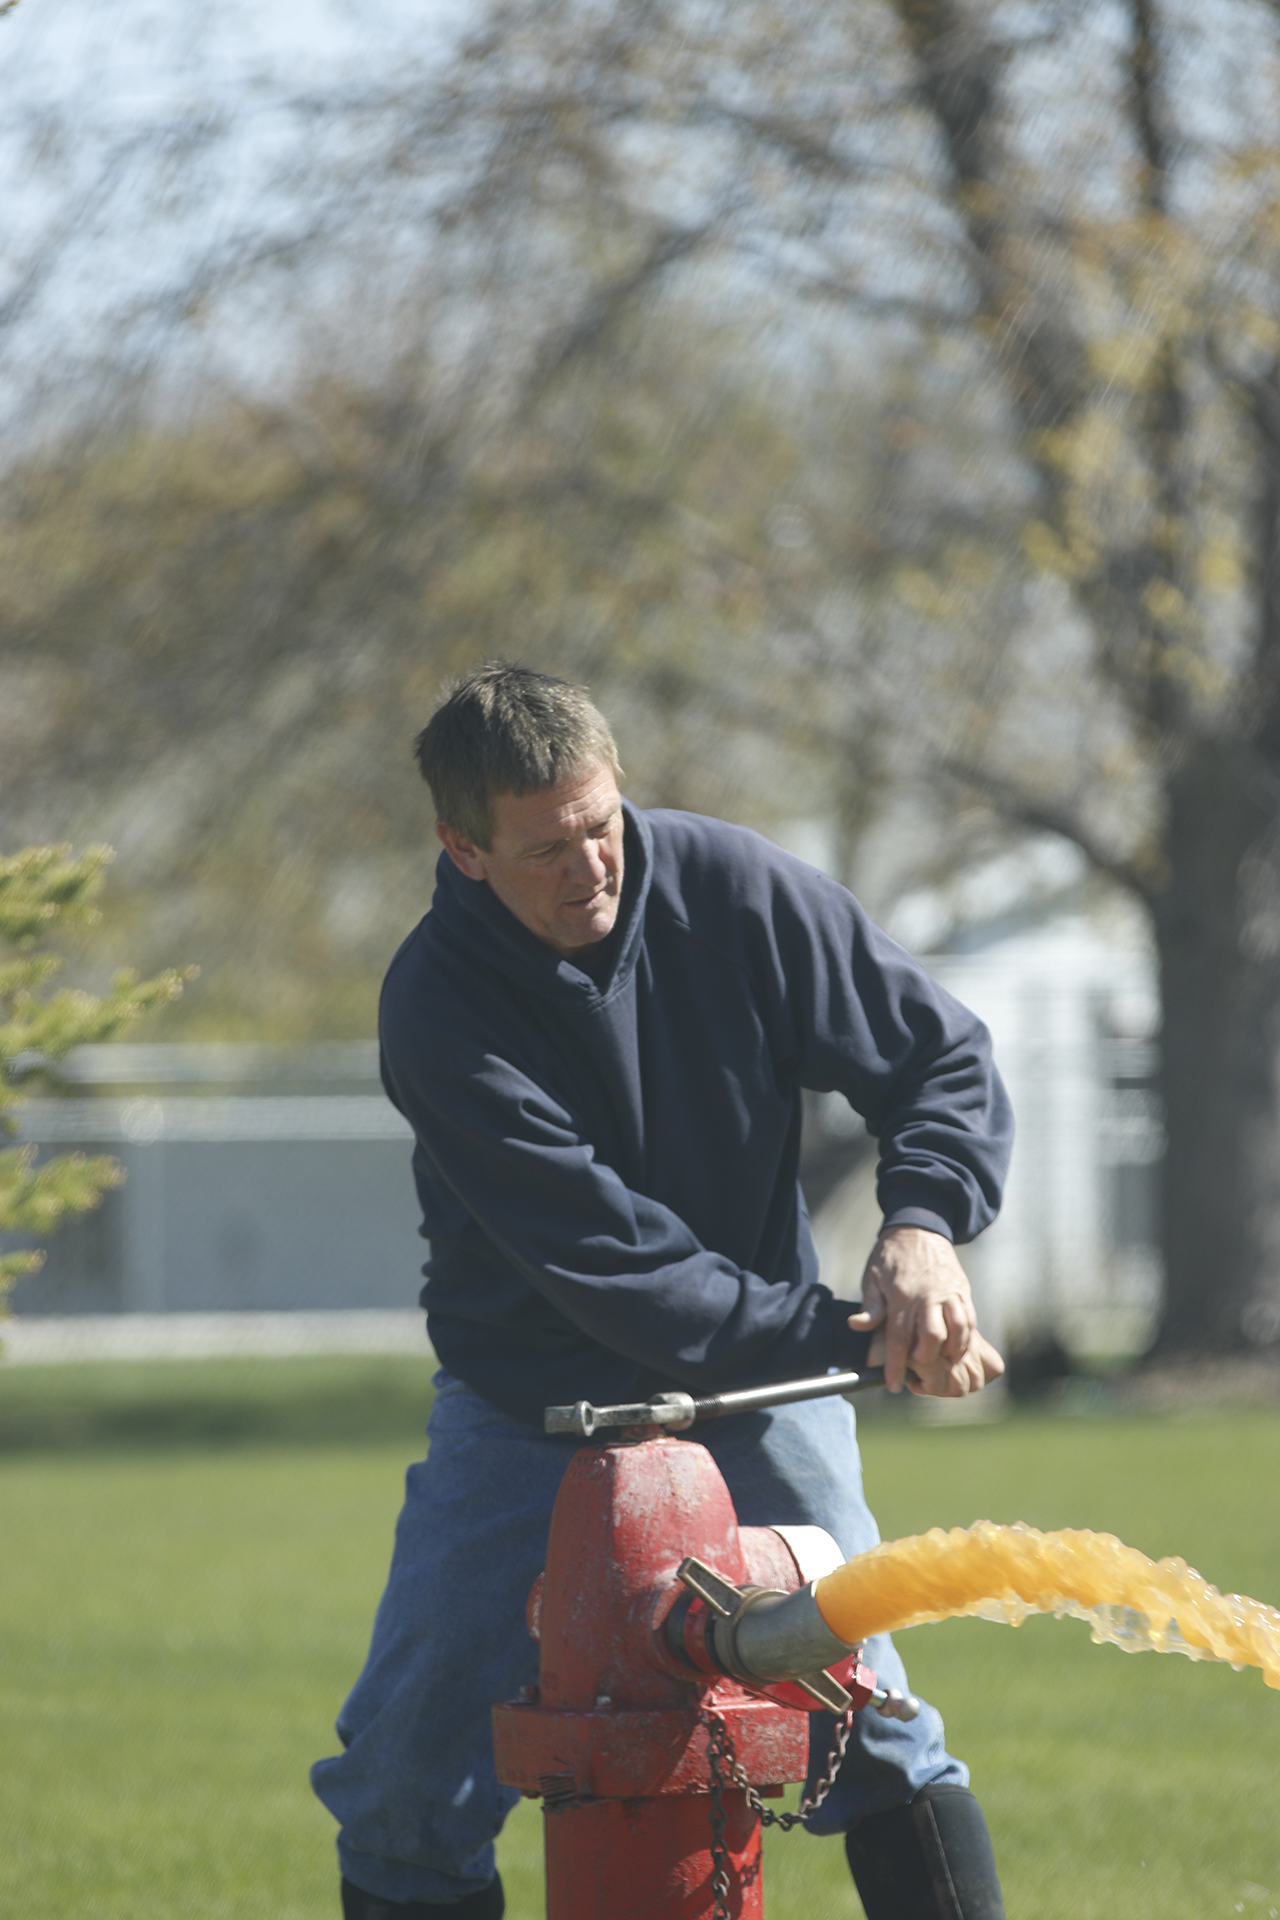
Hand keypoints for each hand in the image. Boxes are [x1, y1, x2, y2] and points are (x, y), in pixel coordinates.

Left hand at [846, 1225, 1002, 1396]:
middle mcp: (927, 1295)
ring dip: (951, 1352)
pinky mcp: (962, 1291)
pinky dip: (965, 1338)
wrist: (918, 1227)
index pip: (898, 1337)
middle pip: (932, 1336)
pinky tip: (956, 1348)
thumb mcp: (872, 1277)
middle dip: (926, 1359)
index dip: (895, 1365)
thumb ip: (869, 1306)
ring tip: (942, 1362)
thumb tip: (856, 1325)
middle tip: (918, 1369)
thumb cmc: (890, 1256)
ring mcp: (948, 1293)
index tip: (892, 1385)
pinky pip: (969, 1320)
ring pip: (958, 1330)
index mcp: (901, 1295)